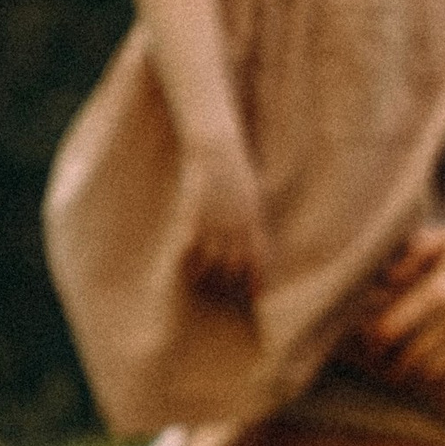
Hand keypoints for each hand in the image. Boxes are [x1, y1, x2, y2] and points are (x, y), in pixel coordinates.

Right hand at [182, 139, 264, 298]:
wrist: (216, 149)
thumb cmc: (236, 169)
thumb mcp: (253, 195)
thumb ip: (252, 219)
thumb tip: (251, 239)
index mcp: (254, 221)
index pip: (258, 260)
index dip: (256, 281)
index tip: (255, 296)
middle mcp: (236, 225)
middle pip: (234, 265)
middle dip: (229, 281)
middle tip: (222, 289)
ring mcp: (215, 221)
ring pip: (212, 261)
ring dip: (207, 276)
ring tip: (202, 283)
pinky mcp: (194, 215)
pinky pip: (192, 247)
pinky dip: (189, 261)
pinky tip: (186, 268)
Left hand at [366, 227, 444, 394]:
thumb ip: (414, 252)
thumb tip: (384, 277)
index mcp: (439, 290)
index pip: (390, 329)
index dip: (373, 342)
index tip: (371, 345)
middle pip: (409, 358)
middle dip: (392, 367)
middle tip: (386, 366)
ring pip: (432, 374)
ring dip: (416, 378)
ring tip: (409, 374)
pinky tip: (439, 377)